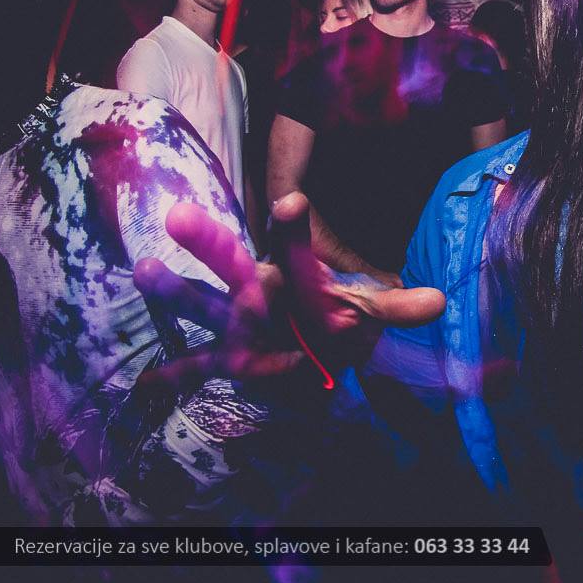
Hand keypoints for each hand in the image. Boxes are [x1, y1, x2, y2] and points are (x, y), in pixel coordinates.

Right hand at [133, 192, 443, 392]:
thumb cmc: (334, 321)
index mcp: (291, 276)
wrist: (315, 351)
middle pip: (230, 263)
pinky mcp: (227, 358)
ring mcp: (235, 324)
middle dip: (208, 242)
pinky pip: (195, 366)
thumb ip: (395, 307)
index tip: (292, 200)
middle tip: (179, 214)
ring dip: (174, 291)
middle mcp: (256, 292)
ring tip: (144, 269)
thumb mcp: (366, 313)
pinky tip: (144, 383)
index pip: (292, 246)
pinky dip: (173, 376)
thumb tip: (438, 301)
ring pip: (201, 303)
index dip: (292, 227)